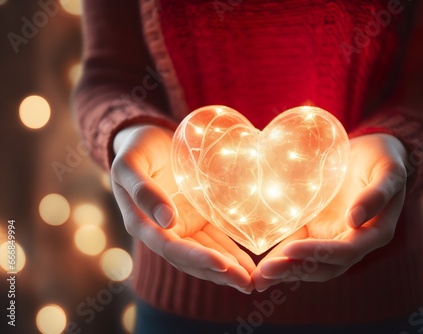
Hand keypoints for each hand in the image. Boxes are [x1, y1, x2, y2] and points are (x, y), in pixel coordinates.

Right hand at [111, 125, 254, 292]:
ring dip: (228, 269)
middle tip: (247, 283)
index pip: (171, 248)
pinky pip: (214, 238)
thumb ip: (143, 190)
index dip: (196, 259)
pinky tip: (249, 263)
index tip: (223, 266)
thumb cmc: (136, 148)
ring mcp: (181, 226)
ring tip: (252, 280)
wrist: (148, 139)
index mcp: (142, 223)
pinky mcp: (196, 218)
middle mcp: (162, 231)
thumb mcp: (130, 165)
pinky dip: (230, 252)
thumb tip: (166, 220)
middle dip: (218, 272)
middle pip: (191, 259)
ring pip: (205, 253)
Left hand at [252, 134, 407, 290]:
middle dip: (295, 269)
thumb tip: (355, 221)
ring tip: (259, 277)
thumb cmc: (382, 159)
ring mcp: (332, 237)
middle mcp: (352, 242)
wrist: (369, 152)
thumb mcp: (388, 171)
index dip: (318, 253)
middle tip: (266, 272)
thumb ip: (377, 194)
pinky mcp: (315, 229)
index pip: (344, 251)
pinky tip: (260, 268)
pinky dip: (281, 258)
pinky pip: (298, 247)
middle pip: (324, 266)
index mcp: (374, 233)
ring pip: (309, 263)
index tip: (290, 249)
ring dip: (285, 270)